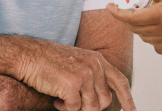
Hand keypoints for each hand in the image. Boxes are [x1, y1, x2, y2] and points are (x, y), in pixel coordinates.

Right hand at [12, 39, 134, 110]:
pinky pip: (75, 109)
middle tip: (72, 102)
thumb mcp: (78, 63)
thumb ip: (93, 76)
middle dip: (90, 107)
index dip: (127, 97)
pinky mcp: (72, 85)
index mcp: (98, 60)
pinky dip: (64, 108)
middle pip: (104, 100)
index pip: (120, 80)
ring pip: (91, 107)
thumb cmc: (50, 61)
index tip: (132, 110)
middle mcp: (95, 65)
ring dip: (76, 108)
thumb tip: (103, 99)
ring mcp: (85, 75)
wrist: (29, 55)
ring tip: (62, 98)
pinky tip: (55, 97)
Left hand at [105, 0, 161, 49]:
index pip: (132, 19)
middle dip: (124, 19)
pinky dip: (148, 30)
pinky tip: (152, 15)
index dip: (117, 13)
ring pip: (146, 37)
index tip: (108, 5)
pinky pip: (158, 39)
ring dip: (136, 26)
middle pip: (136, 30)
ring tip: (135, 8)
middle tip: (119, 5)